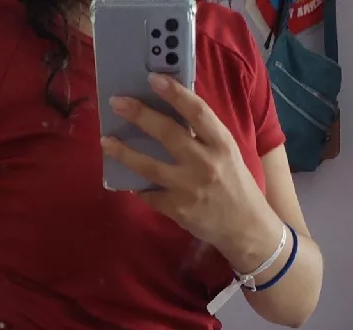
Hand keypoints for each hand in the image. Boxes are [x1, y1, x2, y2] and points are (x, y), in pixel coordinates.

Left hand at [102, 75, 282, 269]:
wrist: (246, 227)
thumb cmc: (235, 185)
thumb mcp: (227, 154)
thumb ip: (204, 136)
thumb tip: (171, 114)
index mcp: (222, 144)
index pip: (197, 112)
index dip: (174, 93)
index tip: (153, 79)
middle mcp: (205, 163)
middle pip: (168, 133)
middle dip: (139, 115)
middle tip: (117, 102)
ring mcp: (189, 188)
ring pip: (149, 166)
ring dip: (124, 152)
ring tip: (106, 141)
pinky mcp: (177, 210)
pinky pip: (149, 194)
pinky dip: (137, 187)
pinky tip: (128, 181)